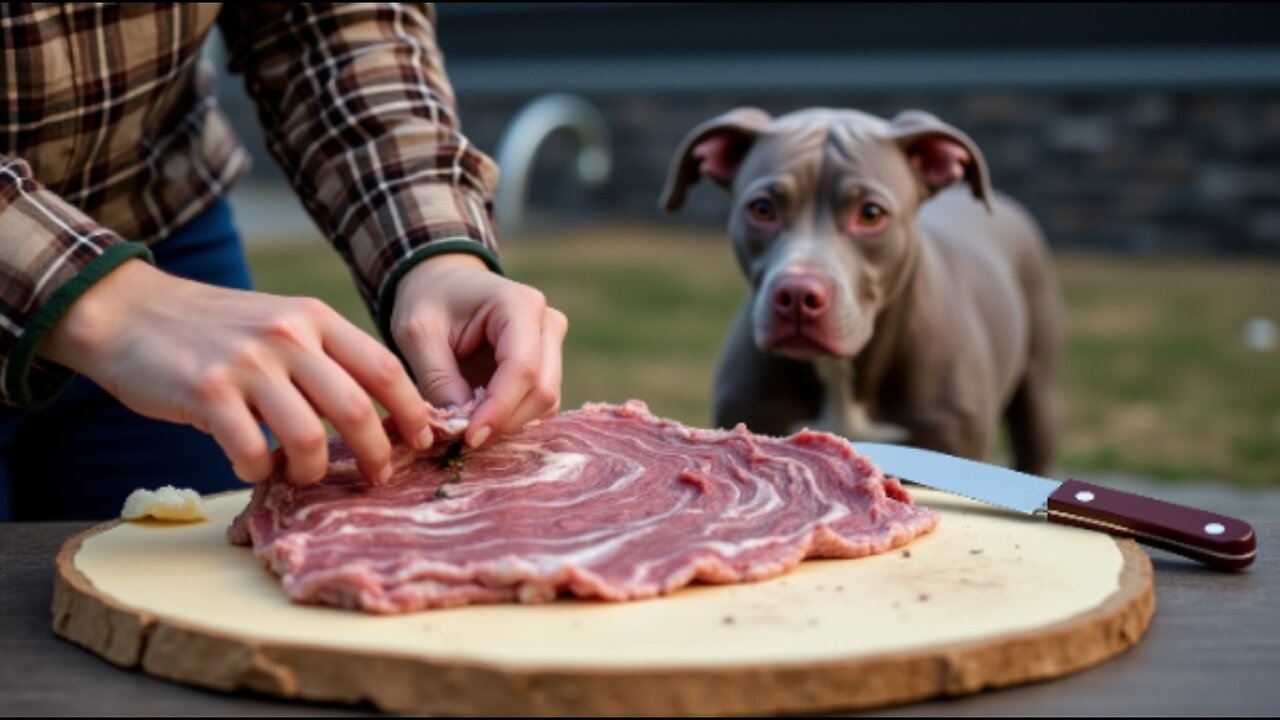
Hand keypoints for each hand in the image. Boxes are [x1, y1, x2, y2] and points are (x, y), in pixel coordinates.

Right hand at [38, 260, 433, 484]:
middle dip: (376, 453)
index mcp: (313, 318)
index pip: (384, 367)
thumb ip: (323, 357)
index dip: (411, 410)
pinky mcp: (206, 393)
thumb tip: (376, 413)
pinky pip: (250, 451)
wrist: (129, 311)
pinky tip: (253, 467)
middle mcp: (287, 337)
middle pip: (356, 408)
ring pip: (308, 437)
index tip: (421, 439)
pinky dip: (257, 471)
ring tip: (302, 474)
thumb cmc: (214, 328)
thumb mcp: (280, 323)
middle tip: (376, 477)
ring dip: (311, 469)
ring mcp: (247, 365)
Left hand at [390, 253, 567, 448]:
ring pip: (546, 402)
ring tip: (467, 428)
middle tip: (463, 441)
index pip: (522, 368)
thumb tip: (458, 426)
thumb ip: (437, 378)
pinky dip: (512, 419)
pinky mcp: (548, 364)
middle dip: (505, 422)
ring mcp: (552, 343)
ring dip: (509, 424)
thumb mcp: (417, 333)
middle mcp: (547, 322)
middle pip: (542, 390)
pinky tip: (481, 419)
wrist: (443, 283)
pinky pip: (539, 404)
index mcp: (518, 305)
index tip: (469, 438)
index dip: (499, 409)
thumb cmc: (429, 301)